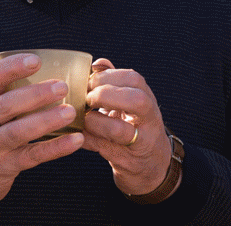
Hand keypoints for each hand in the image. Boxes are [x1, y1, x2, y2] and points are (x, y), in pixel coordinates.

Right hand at [0, 53, 84, 206]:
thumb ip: (6, 95)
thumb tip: (51, 75)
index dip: (12, 68)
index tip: (36, 60)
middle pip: (5, 105)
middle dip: (34, 95)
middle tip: (62, 87)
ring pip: (17, 132)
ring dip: (45, 120)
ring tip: (70, 112)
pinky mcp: (4, 167)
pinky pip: (32, 155)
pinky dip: (55, 148)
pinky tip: (75, 140)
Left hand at [82, 58, 177, 196]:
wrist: (151, 166)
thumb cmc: (134, 130)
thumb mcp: (129, 105)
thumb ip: (114, 84)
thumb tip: (98, 63)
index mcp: (146, 99)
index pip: (133, 78)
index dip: (107, 76)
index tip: (88, 80)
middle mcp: (149, 118)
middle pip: (137, 99)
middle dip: (106, 94)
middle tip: (86, 98)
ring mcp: (142, 140)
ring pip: (123, 127)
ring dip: (98, 120)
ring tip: (84, 117)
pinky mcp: (130, 160)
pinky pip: (109, 147)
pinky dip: (91, 138)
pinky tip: (79, 134)